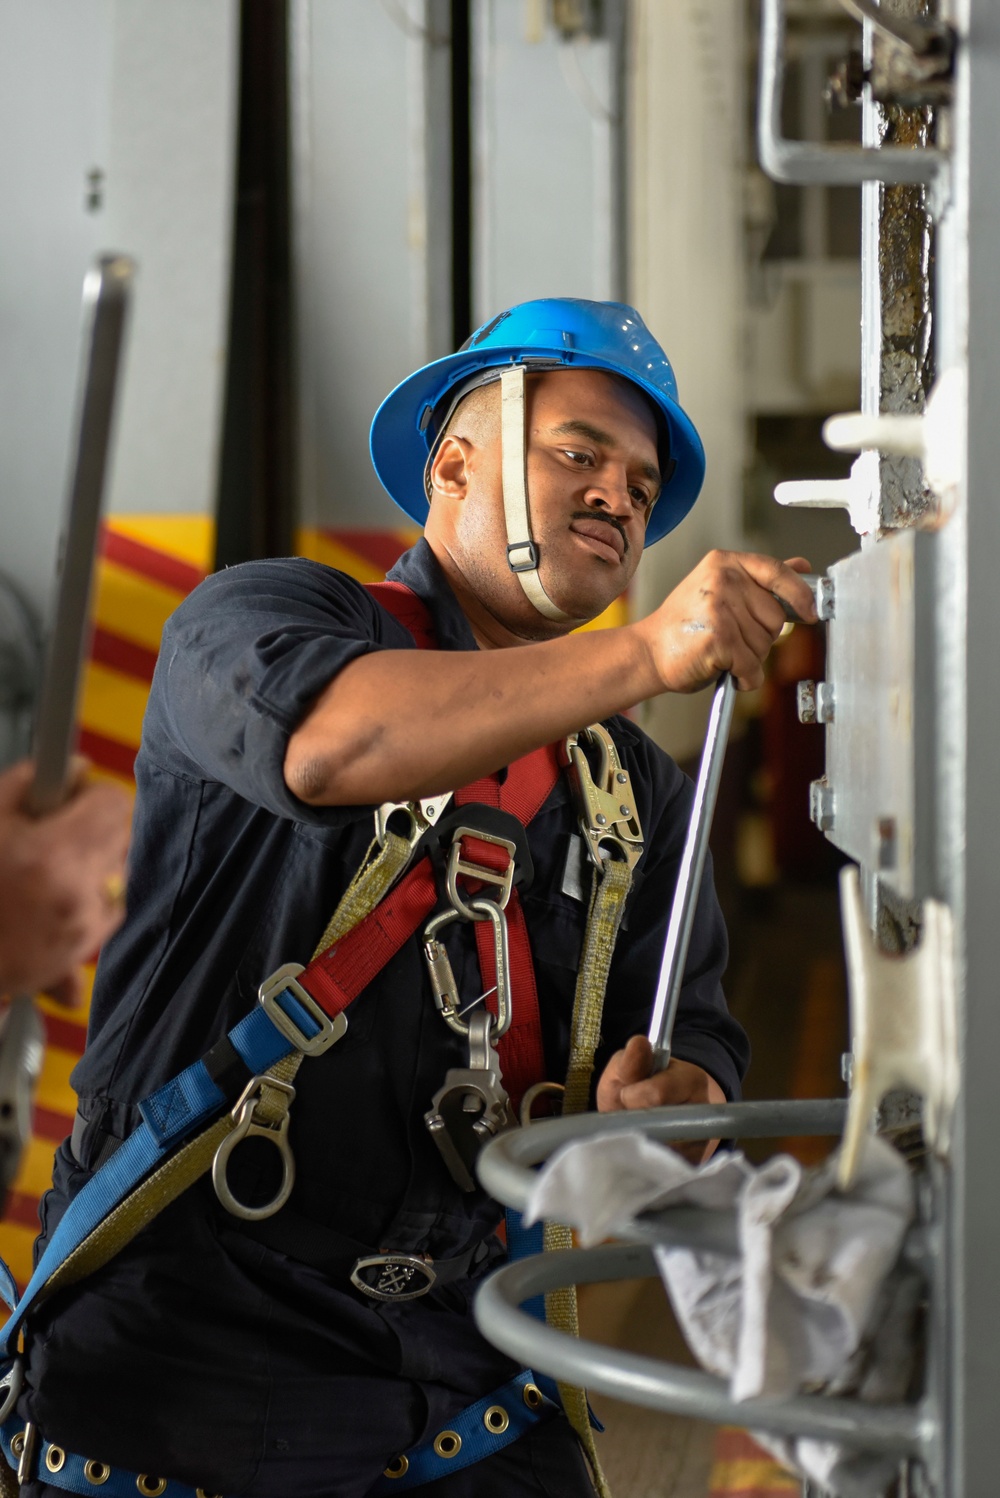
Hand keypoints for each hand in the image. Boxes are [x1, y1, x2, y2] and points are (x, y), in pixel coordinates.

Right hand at [0, 761, 131, 1005]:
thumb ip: (24, 784)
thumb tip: (71, 767)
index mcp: (53, 855)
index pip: (113, 802)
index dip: (90, 792)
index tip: (67, 796)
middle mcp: (79, 893)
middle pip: (119, 834)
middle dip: (91, 826)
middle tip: (48, 832)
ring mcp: (85, 926)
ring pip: (117, 872)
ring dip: (91, 863)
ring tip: (43, 870)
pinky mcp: (82, 951)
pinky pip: (107, 910)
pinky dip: (87, 900)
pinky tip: (49, 900)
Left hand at [596, 1035, 725, 1163]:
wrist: (657, 1116)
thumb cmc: (637, 1089)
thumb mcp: (627, 1069)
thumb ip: (630, 1061)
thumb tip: (639, 1043)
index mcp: (691, 1079)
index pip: (656, 1094)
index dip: (631, 1097)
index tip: (625, 1096)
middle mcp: (703, 1113)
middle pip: (660, 1127)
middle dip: (635, 1125)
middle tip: (630, 1117)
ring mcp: (702, 1143)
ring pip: (661, 1152)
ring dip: (641, 1145)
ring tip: (636, 1132)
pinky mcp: (693, 1168)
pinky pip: (666, 1171)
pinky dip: (648, 1165)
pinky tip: (642, 1152)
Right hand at [635, 550, 815, 694]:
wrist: (648, 652)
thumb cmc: (685, 626)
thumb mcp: (721, 591)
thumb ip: (761, 579)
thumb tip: (802, 565)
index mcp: (724, 563)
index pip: (777, 572)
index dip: (799, 594)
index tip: (809, 612)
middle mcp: (722, 580)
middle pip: (775, 616)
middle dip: (762, 637)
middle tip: (732, 639)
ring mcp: (720, 607)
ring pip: (765, 645)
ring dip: (750, 659)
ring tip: (722, 652)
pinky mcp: (719, 637)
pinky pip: (752, 665)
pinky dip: (744, 677)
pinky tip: (724, 669)